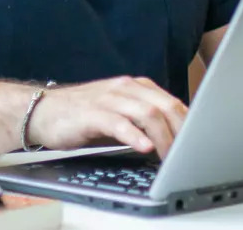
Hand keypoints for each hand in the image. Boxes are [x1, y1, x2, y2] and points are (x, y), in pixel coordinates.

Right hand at [26, 76, 188, 157]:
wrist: (42, 111)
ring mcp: (109, 99)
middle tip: (190, 153)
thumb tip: (174, 137)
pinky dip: (135, 135)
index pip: (171, 102)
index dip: (189, 122)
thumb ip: (144, 120)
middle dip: (182, 131)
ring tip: (171, 155)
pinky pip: (119, 123)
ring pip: (147, 114)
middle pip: (165, 106)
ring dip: (163, 136)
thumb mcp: (120, 113)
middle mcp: (126, 88)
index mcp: (137, 86)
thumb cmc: (83, 115)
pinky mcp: (92, 114)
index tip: (200, 139)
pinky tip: (145, 147)